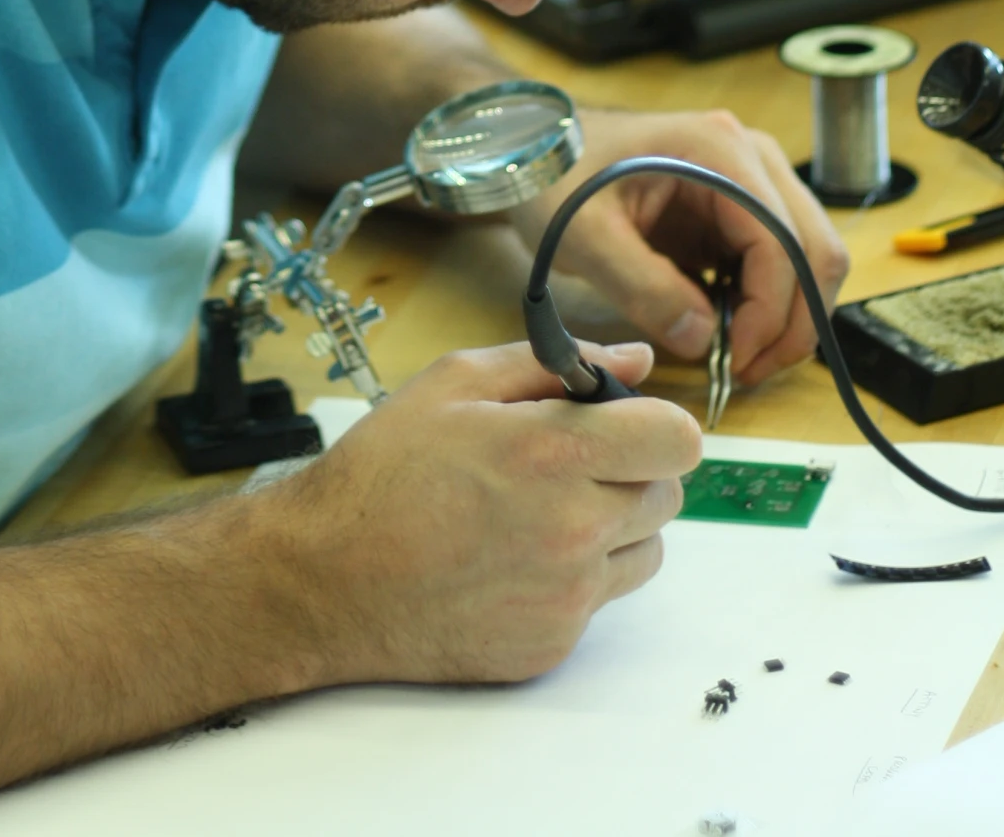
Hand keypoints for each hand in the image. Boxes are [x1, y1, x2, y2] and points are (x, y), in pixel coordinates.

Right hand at [264, 341, 698, 685]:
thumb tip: (634, 359)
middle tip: (563, 462)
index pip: (677, 441)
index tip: (625, 422)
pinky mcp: (553, 645)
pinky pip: (600, 601)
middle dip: (629, 468)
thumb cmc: (382, 474)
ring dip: (613, 526)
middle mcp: (573, 530)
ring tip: (538, 511)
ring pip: (646, 551)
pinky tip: (511, 558)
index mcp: (552, 454)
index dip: (656, 424)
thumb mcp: (455, 382)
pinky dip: (573, 577)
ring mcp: (567, 597)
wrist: (326, 577)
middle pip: (666, 494)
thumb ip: (555, 363)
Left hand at [512, 106, 849, 390]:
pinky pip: (781, 263)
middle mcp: (751, 158)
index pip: (782, 242)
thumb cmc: (556, 179)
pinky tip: (727, 332)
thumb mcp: (585, 235)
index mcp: (718, 151)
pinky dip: (768, 305)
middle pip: (815, 251)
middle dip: (792, 323)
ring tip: (736, 360)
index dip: (770, 312)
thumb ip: (642, 285)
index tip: (733, 361)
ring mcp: (752, 180)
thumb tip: (704, 338)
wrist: (537, 151)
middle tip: (744, 372)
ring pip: (808, 260)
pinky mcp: (740, 208)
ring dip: (786, 318)